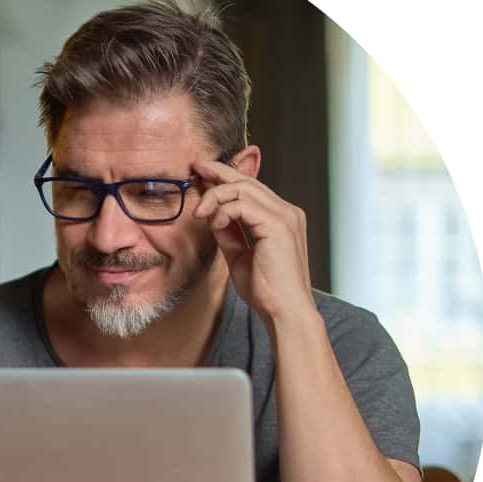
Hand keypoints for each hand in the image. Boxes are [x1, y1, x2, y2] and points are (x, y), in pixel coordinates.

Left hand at [192, 158, 315, 326]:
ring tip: (199, 210)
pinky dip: (223, 211)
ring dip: (215, 195)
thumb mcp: (239, 256)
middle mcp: (287, 212)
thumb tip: (212, 216)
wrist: (284, 312)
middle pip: (248, 181)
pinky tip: (214, 223)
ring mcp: (285, 216)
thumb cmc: (266, 291)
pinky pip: (243, 205)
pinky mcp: (278, 225)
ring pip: (244, 188)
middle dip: (218, 172)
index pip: (251, 188)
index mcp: (281, 218)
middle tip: (195, 169)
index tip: (202, 174)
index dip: (226, 177)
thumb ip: (229, 234)